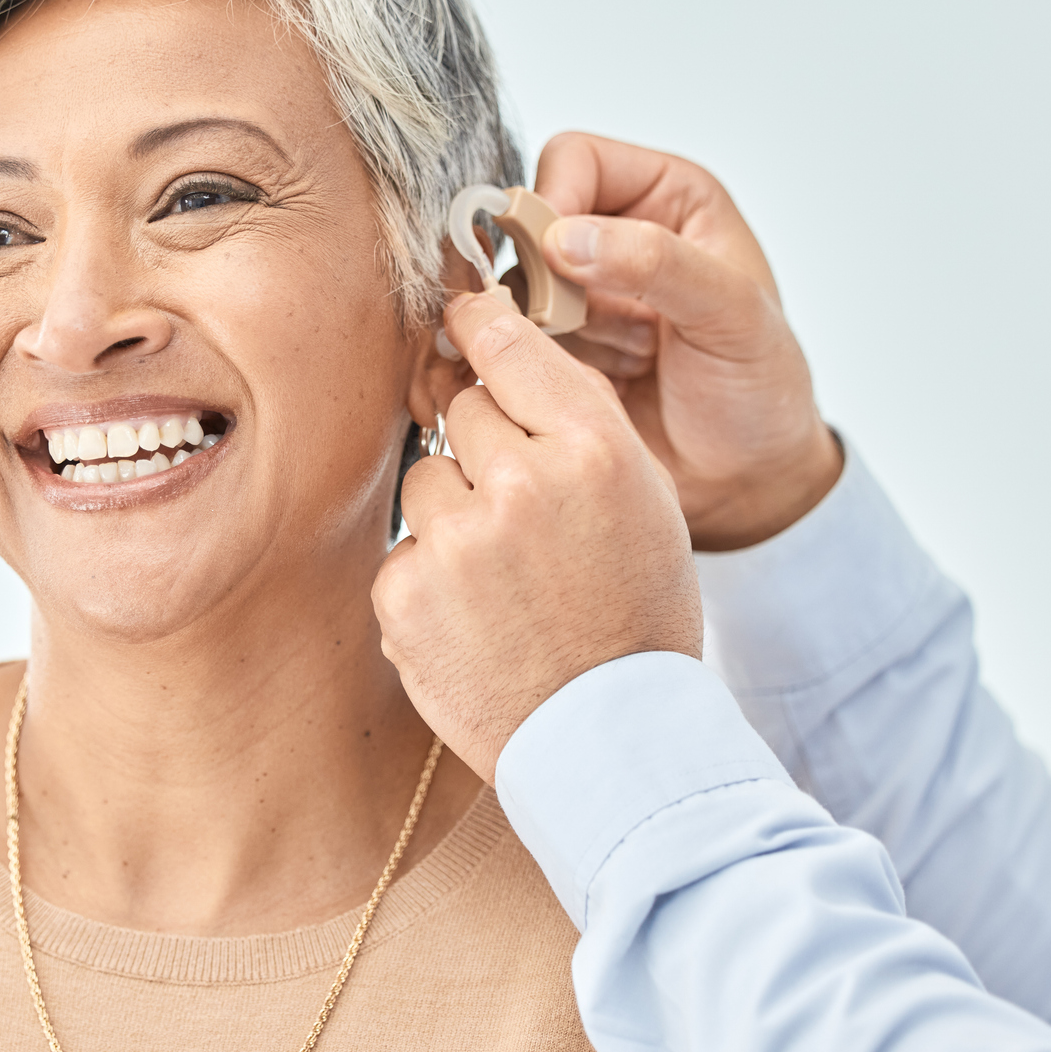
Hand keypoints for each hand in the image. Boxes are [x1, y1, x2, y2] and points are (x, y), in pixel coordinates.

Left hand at [373, 288, 702, 780]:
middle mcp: (523, 484)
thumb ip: (578, 424)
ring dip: (454, 515)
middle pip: (462, 412)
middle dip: (482, 449)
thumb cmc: (635, 615)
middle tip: (519, 512)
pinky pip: (405, 550)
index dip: (478, 326)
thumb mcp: (645, 501)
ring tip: (504, 580)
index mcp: (595, 450)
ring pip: (427, 480)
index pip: (511, 349)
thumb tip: (500, 354)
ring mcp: (457, 540)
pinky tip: (476, 618)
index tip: (461, 315)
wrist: (609, 736)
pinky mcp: (407, 593)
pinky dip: (430, 578)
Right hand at [531, 132, 840, 550]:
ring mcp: (578, 298)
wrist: (747, 483)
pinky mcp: (551, 354)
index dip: (554, 201)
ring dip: (526, 327)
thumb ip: (657, 263)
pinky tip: (561, 388)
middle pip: (526, 223)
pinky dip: (515, 364)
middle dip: (534, 274)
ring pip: (506, 285)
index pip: (575, 160)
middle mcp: (614, 239)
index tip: (555, 258)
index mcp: (666, 199)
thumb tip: (565, 238)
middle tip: (562, 323)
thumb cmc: (761, 393)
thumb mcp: (731, 316)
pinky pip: (500, 342)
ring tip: (585, 364)